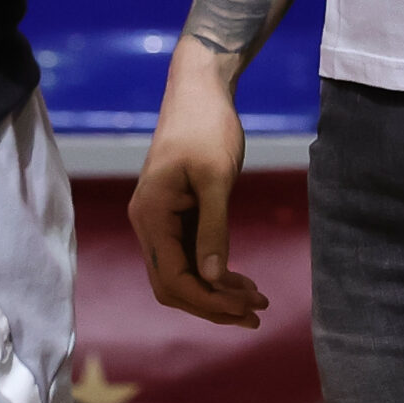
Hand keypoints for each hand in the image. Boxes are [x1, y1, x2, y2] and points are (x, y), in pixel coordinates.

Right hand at [127, 41, 266, 326]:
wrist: (199, 90)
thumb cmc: (208, 127)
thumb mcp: (216, 178)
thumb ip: (214, 229)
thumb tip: (213, 279)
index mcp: (151, 216)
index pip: (173, 279)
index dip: (208, 302)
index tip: (245, 310)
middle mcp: (147, 224)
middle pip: (173, 284)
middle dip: (212, 304)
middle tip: (256, 312)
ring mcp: (158, 220)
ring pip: (181, 273)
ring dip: (215, 291)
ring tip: (256, 301)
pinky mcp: (173, 215)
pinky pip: (188, 256)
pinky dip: (213, 271)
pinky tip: (240, 280)